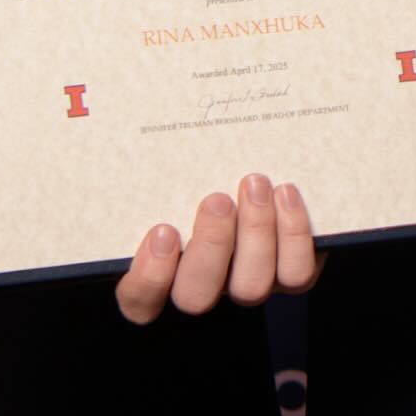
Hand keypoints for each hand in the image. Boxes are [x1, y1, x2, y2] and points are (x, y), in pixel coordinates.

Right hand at [116, 175, 320, 324]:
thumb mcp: (175, 167)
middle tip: (217, 199)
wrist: (265, 175)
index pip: (139, 302)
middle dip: (210, 246)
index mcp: (161, 270)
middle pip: (196, 295)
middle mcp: (203, 286)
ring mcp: (246, 284)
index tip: (162, 230)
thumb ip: (155, 164)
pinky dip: (293, 233)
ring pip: (249, 287)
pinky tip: (286, 192)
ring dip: (255, 233)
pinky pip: (296, 274)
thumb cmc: (205, 168)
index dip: (148, 277)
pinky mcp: (290, 275)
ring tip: (255, 184)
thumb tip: (120, 113)